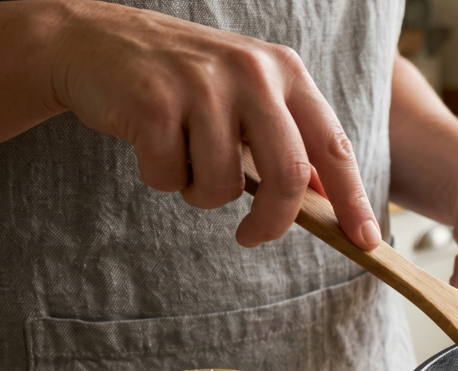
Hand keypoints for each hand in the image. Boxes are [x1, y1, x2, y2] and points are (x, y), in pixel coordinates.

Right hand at [45, 0, 379, 248]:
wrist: (91, 42)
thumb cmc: (182, 82)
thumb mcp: (248, 96)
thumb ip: (289, 139)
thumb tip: (329, 201)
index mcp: (286, 71)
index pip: (334, 146)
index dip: (353, 199)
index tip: (367, 241)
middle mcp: (252, 72)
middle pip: (289, 176)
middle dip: (273, 221)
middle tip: (252, 237)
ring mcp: (203, 84)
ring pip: (224, 185)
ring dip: (200, 191)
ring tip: (183, 157)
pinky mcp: (153, 102)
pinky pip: (170, 177)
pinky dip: (161, 176)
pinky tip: (150, 142)